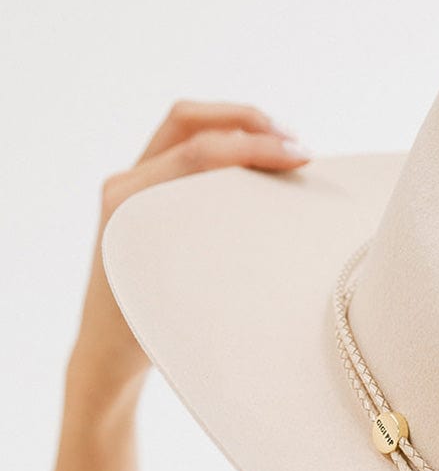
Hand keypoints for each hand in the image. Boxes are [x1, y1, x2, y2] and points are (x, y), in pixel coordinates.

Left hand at [67, 99, 312, 408]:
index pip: (198, 152)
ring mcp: (129, 185)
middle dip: (247, 122)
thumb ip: (226, 262)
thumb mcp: (190, 302)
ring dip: (235, 126)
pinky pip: (182, 150)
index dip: (254, 147)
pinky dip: (223, 145)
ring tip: (281, 145)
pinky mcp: (140, 191)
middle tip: (295, 145)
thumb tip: (290, 230)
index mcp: (128, 205)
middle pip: (187, 121)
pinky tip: (255, 166)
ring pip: (184, 127)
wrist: (107, 349)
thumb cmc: (150, 337)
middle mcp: (124, 185)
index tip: (299, 159)